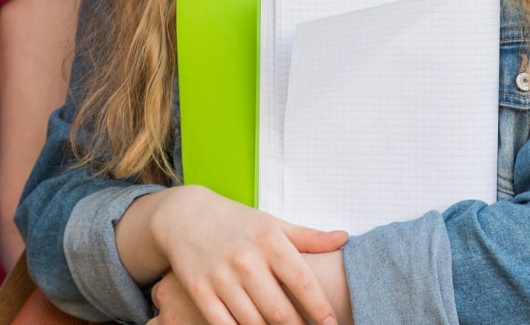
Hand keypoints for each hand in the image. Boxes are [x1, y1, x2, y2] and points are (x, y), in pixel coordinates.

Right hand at [140, 186, 346, 324]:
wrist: (184, 215)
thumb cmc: (235, 221)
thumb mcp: (272, 223)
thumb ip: (308, 237)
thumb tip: (344, 238)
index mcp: (269, 240)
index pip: (302, 281)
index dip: (320, 308)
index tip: (332, 324)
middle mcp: (246, 259)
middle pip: (280, 311)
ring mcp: (222, 277)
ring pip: (254, 323)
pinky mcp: (201, 291)